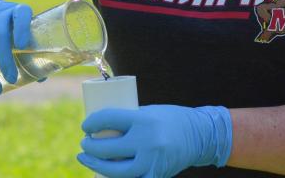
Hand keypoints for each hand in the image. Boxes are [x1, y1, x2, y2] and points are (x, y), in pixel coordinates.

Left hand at [77, 105, 232, 177]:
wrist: (200, 135)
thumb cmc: (168, 120)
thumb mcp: (147, 113)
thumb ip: (127, 121)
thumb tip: (98, 128)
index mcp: (143, 120)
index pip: (108, 119)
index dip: (91, 123)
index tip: (85, 126)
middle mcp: (147, 141)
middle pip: (107, 148)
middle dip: (90, 147)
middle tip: (84, 144)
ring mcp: (152, 161)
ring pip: (116, 171)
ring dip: (96, 166)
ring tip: (86, 159)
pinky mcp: (157, 175)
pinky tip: (104, 174)